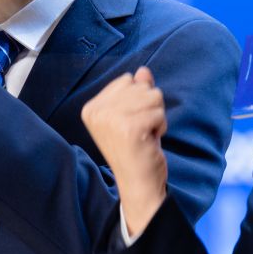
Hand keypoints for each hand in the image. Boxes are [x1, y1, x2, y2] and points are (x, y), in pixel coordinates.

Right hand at [80, 68, 169, 236]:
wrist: (138, 183)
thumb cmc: (135, 149)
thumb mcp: (133, 115)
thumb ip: (136, 91)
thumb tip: (143, 70)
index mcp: (91, 107)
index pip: (127, 80)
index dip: (138, 100)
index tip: (131, 123)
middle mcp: (97, 111)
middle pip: (141, 86)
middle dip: (149, 107)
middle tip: (140, 131)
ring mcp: (111, 119)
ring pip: (153, 96)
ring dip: (156, 117)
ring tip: (145, 135)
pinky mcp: (129, 128)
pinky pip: (159, 112)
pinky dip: (160, 126)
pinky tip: (150, 140)